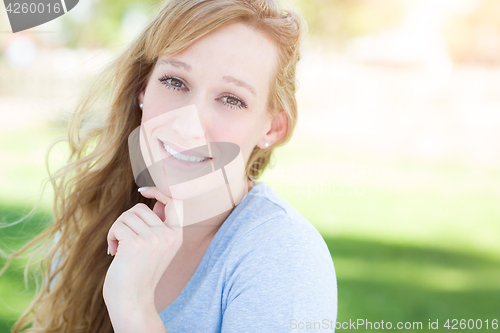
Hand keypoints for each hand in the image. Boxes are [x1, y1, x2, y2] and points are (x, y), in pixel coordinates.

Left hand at [103, 187, 182, 311]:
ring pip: (127, 216)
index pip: (174, 202)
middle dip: (125, 221)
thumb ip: (156, 225)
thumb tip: (152, 200)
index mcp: (176, 235)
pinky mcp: (136, 243)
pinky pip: (118, 226)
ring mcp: (154, 239)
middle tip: (121, 239)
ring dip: (116, 229)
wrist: (132, 301)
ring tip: (117, 247)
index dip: (159, 191)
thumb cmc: (138, 273)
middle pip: (140, 208)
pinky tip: (114, 252)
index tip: (144, 190)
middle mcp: (169, 235)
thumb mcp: (155, 247)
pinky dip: (111, 237)